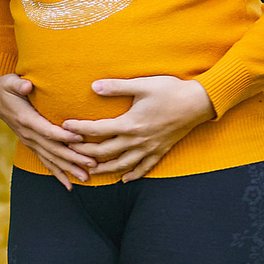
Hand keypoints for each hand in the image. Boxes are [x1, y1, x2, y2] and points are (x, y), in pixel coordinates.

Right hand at [0, 74, 97, 186]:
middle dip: (73, 158)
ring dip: (69, 169)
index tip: (80, 139)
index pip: (47, 130)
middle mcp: (28, 135)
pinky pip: (45, 162)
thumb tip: (27, 85)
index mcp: (26, 120)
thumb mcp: (9, 82)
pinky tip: (69, 185)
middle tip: (92, 164)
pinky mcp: (32, 145)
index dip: (63, 136)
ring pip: (51, 159)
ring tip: (86, 178)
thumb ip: (18, 84)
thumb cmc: (6, 87)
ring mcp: (30, 142)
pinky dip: (57, 174)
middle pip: (53, 149)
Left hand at [61, 76, 215, 182]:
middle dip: (84, 153)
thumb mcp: (142, 84)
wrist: (199, 102)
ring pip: (122, 165)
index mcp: (130, 123)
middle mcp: (137, 140)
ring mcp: (149, 148)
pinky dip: (133, 175)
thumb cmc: (170, 90)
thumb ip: (116, 87)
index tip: (64, 126)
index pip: (97, 130)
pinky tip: (124, 179)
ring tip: (90, 171)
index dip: (79, 129)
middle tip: (69, 151)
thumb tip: (93, 86)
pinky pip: (145, 168)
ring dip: (104, 169)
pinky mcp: (161, 150)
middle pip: (105, 152)